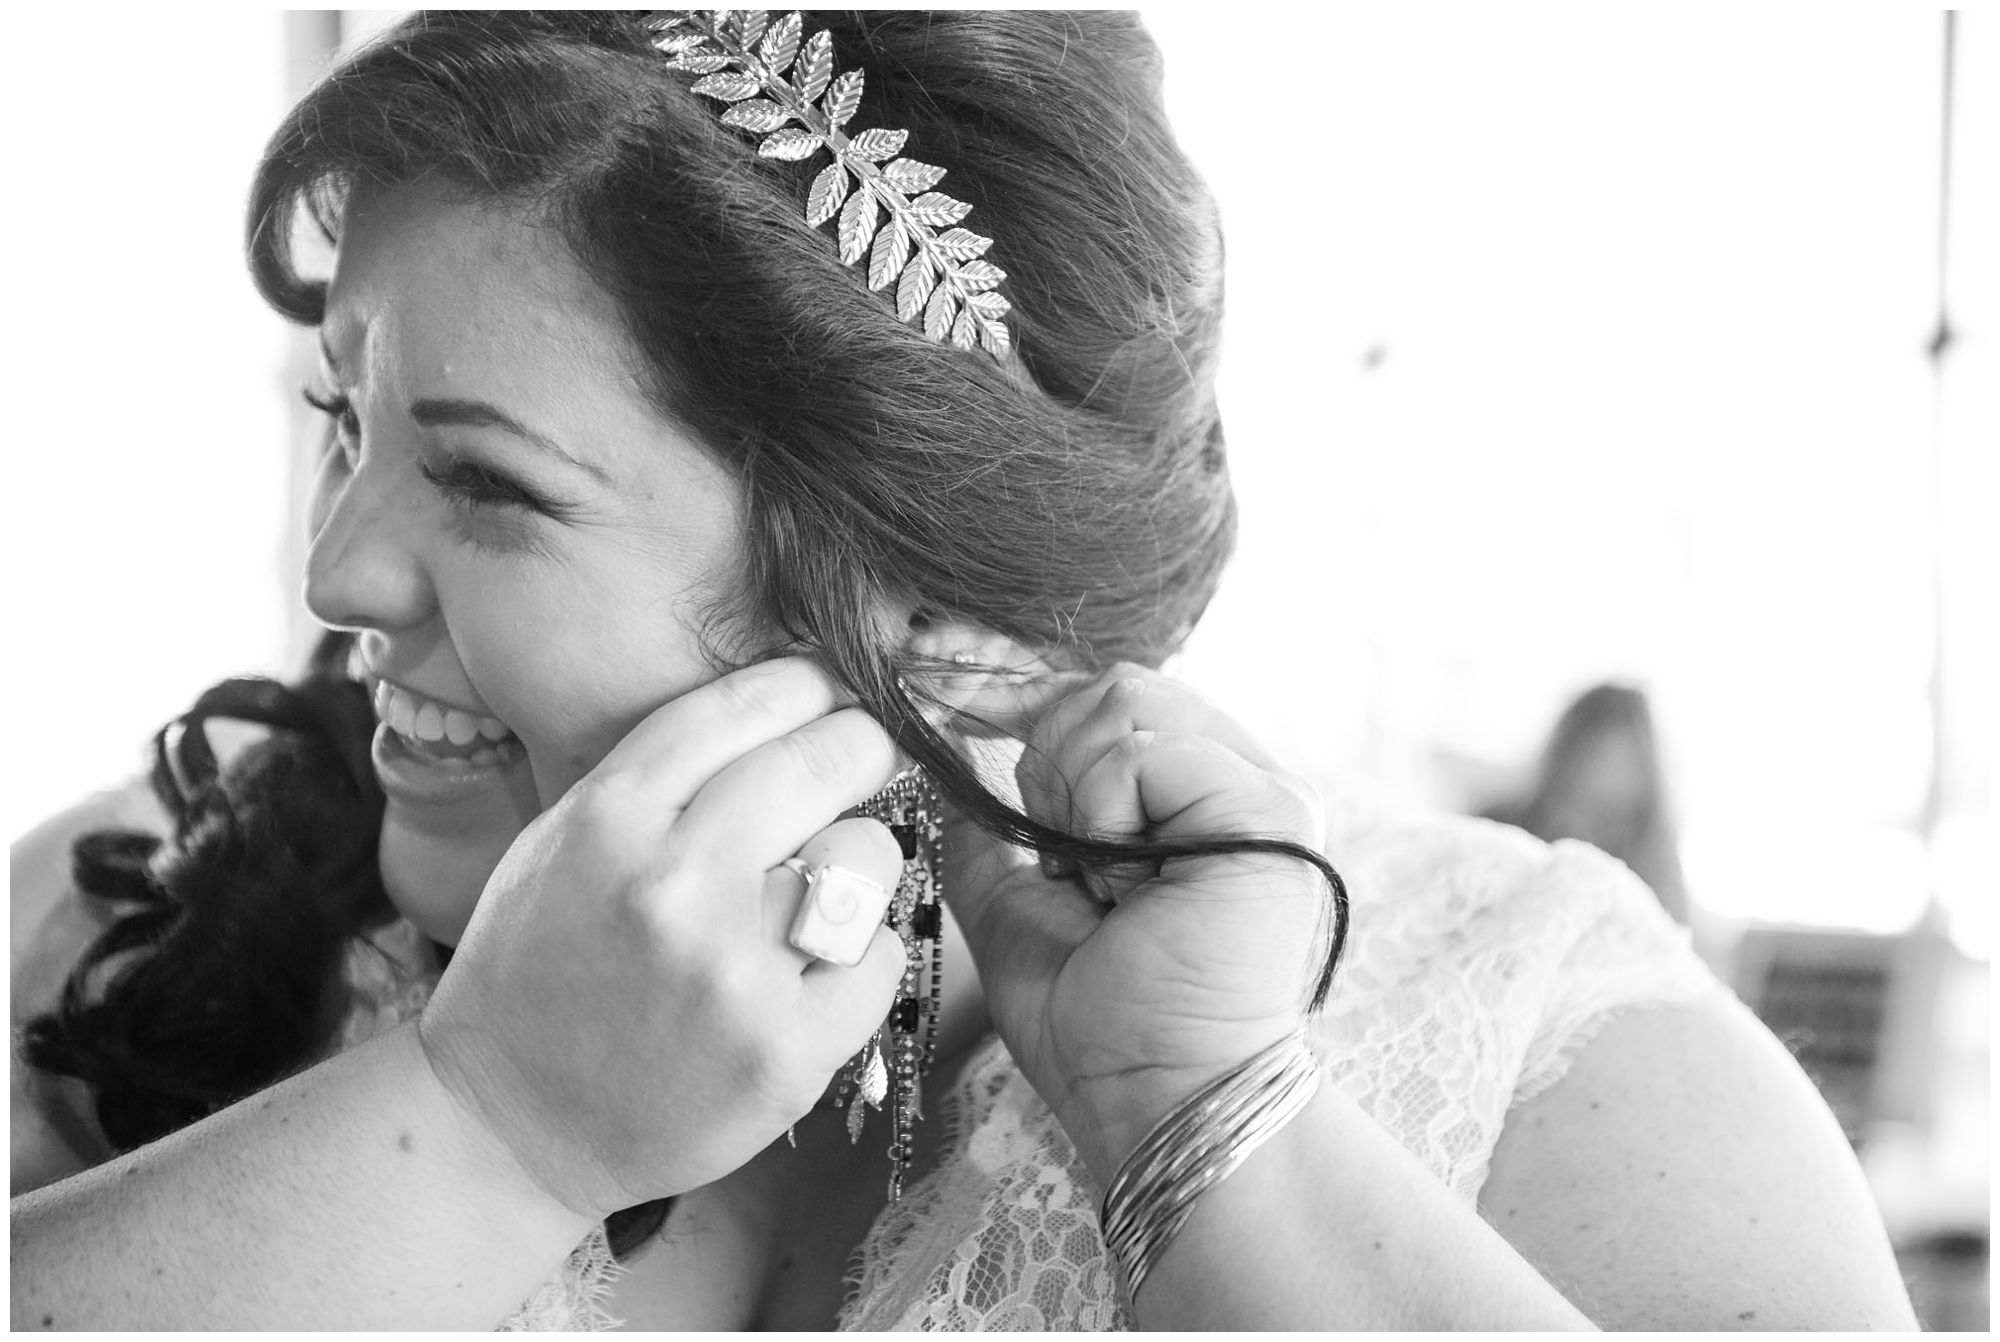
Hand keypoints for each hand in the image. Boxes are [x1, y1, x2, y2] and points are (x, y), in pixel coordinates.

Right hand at [416, 658, 909, 1219]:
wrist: (510, 1128)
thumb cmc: (540, 974)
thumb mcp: (564, 843)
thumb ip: (660, 778)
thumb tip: (783, 707)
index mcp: (609, 819)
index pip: (744, 706)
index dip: (809, 682)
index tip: (835, 685)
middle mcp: (674, 883)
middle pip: (824, 760)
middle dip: (863, 742)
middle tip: (870, 750)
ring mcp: (732, 969)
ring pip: (865, 854)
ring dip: (857, 864)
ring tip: (815, 894)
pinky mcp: (785, 1049)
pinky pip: (878, 957)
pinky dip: (858, 961)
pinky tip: (811, 976)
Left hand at [945, 664, 1330, 1183]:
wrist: (1155, 1101)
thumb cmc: (1097, 1030)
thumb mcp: (1016, 906)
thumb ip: (991, 826)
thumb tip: (954, 750)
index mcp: (1189, 800)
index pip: (1108, 701)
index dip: (1021, 693)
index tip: (943, 696)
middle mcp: (1236, 783)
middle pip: (1115, 688)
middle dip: (1048, 756)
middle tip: (1062, 862)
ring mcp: (1263, 792)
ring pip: (1124, 705)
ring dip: (1076, 798)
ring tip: (1107, 888)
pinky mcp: (1273, 811)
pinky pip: (1144, 750)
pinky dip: (1104, 814)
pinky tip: (1124, 884)